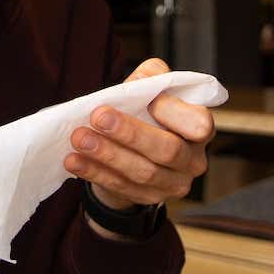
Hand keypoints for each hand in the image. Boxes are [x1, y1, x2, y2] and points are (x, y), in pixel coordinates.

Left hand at [65, 57, 212, 210]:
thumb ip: (151, 76)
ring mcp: (174, 184)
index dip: (174, 113)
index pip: (198, 123)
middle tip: (98, 117)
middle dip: (130, 133)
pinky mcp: (149, 198)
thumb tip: (141, 81)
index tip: (147, 100)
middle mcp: (194, 160)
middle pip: (167, 150)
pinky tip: (73, 160)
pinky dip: (95, 172)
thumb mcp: (151, 87)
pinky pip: (121, 187)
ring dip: (107, 154)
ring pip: (142, 172)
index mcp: (201, 128)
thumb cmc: (147, 111)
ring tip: (79, 138)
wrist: (134, 150)